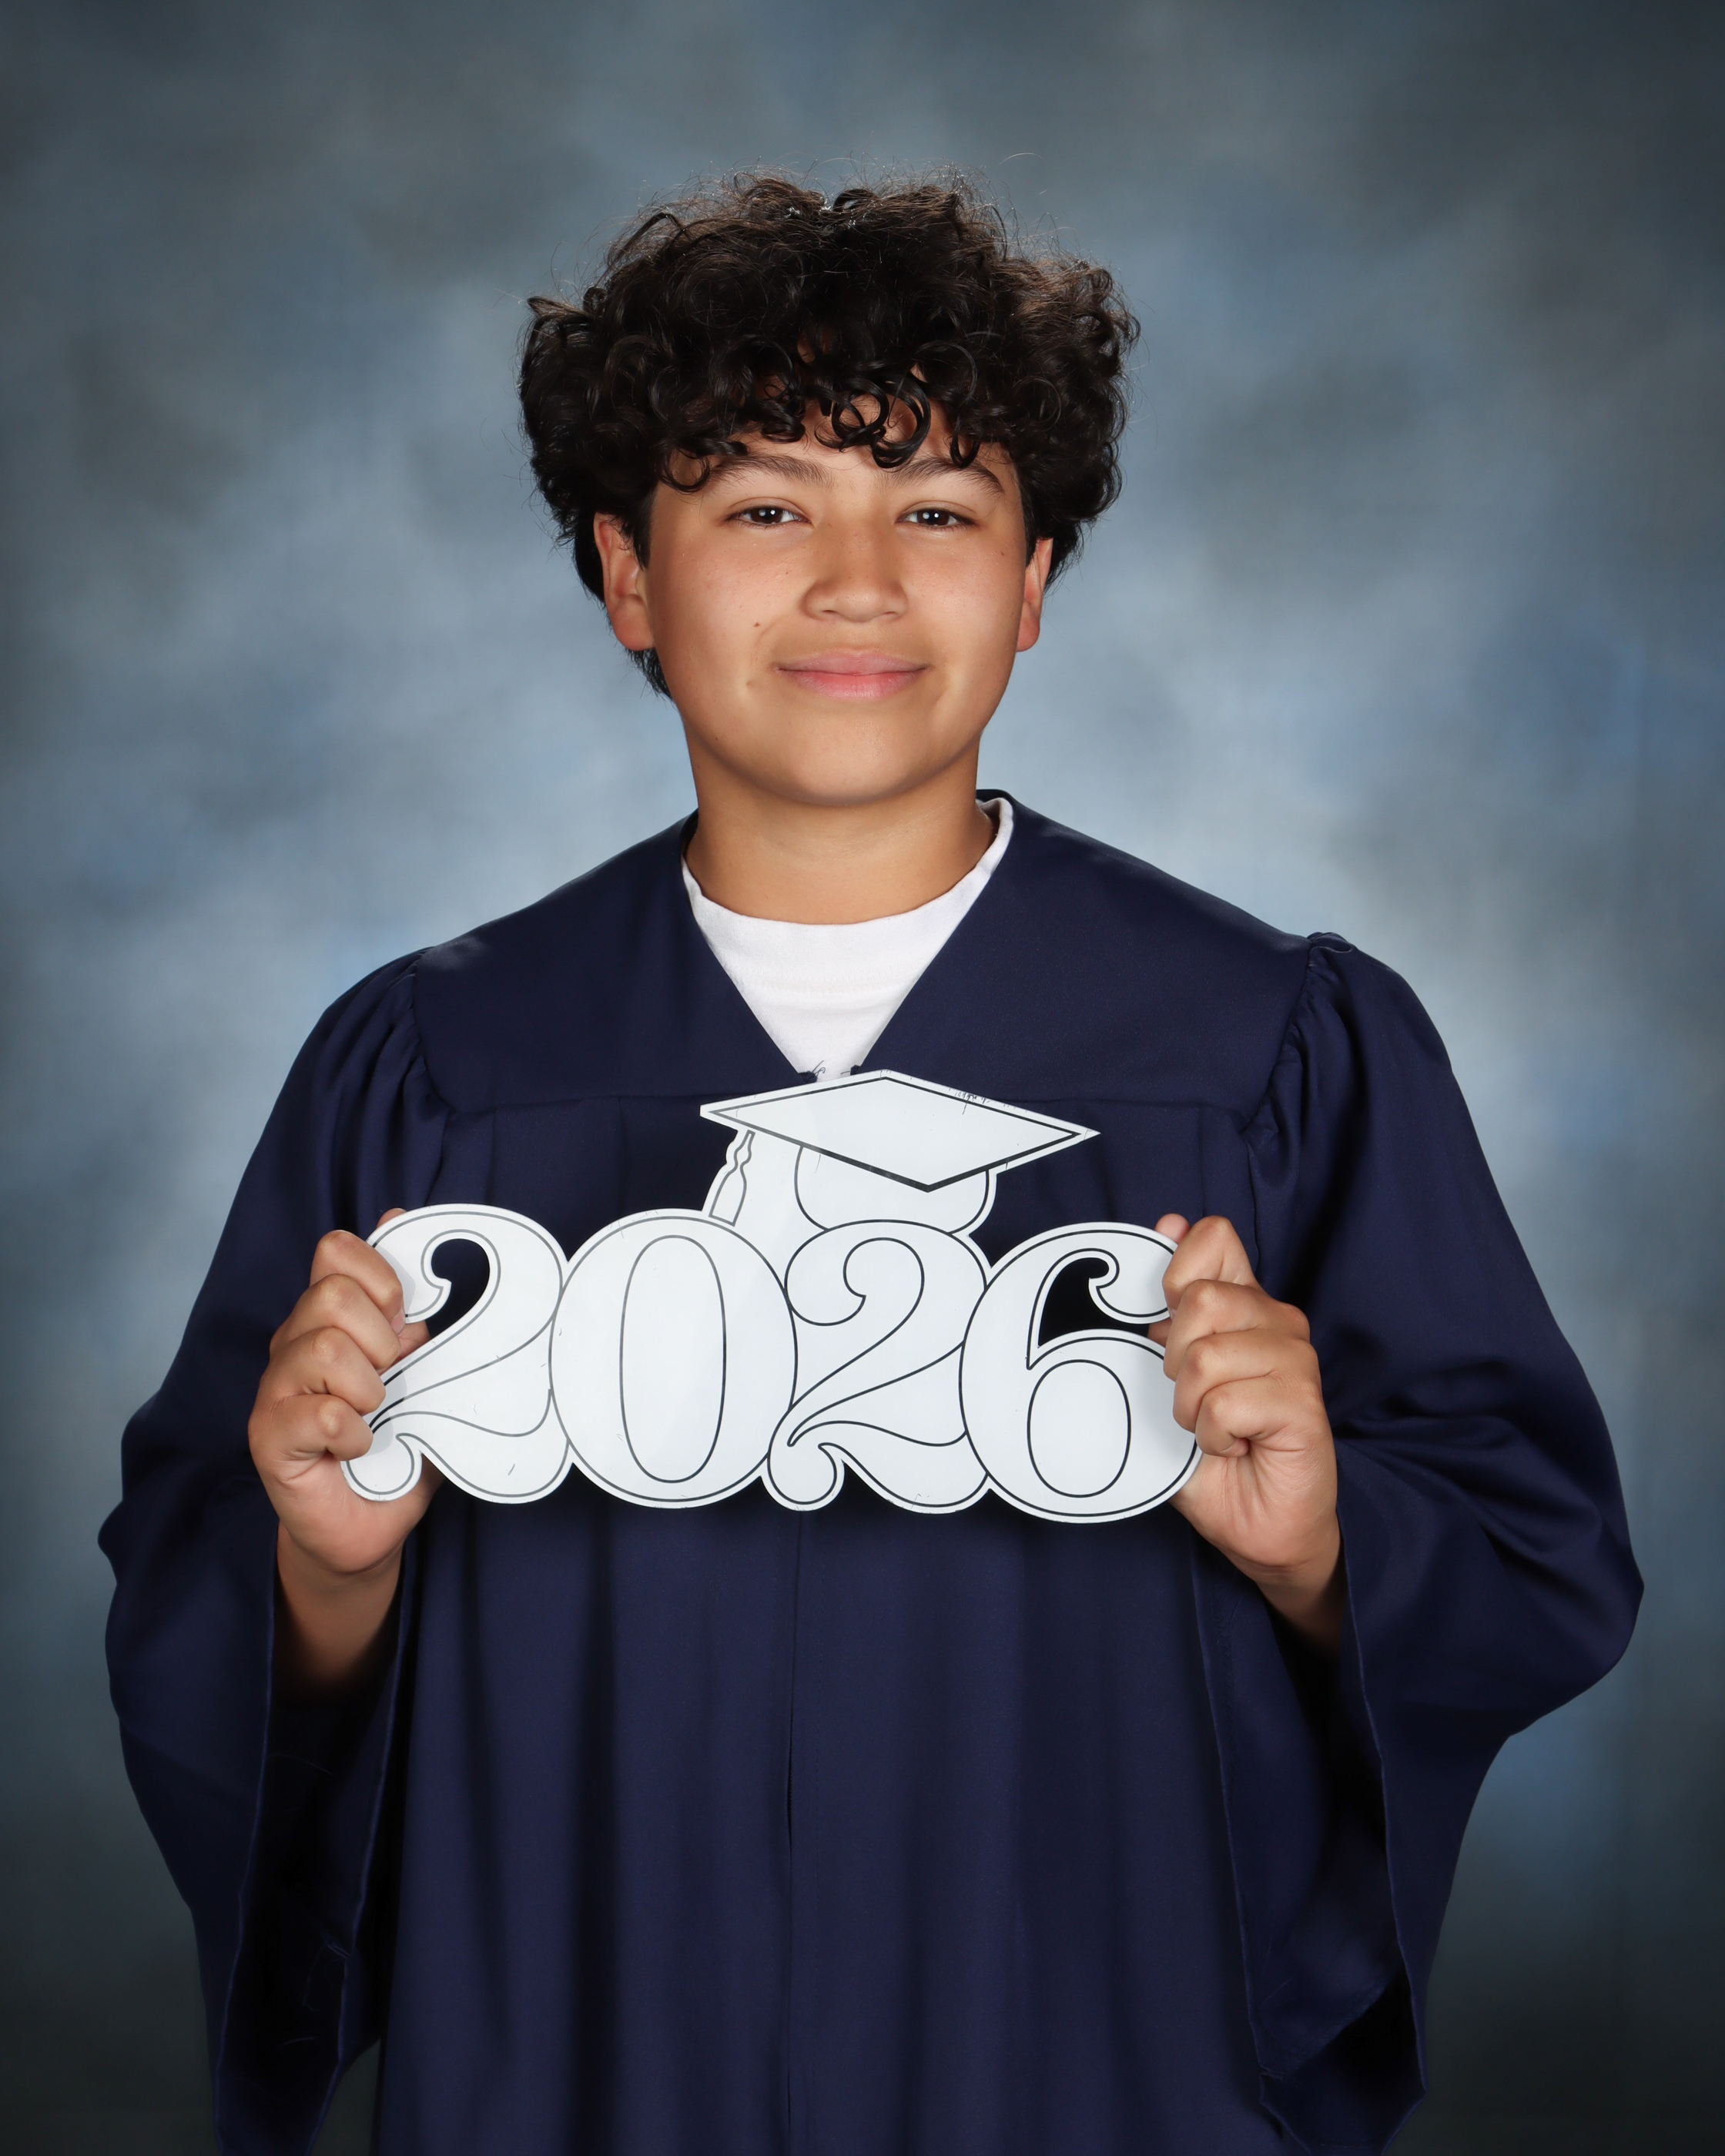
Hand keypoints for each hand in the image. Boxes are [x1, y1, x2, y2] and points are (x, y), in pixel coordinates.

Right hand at [249, 1212, 440, 1693]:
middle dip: (379, 1340)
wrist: (369, 1523)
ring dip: (368, 1390)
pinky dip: (353, 1432)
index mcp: (327, 1318)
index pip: (336, 1251)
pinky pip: (320, 1412)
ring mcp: (275, 1391)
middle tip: (387, 1383)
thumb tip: (400, 1218)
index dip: (380, 1278)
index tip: (402, 1322)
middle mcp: (293, 1345)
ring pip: (324, 1349)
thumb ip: (410, 1307)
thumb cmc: (396, 1443)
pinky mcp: (268, 1438)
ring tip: (372, 1417)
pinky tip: (356, 1447)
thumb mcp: (422, 1369)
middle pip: (331, 1297)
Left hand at [1151, 1215, 1344, 1651]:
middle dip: (1174, 1360)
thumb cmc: (1214, 1452)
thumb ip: (1170, 1305)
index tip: (1169, 1330)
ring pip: (1206, 1357)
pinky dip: (1213, 1436)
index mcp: (1246, 1305)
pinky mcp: (1302, 1404)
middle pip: (1200, 1299)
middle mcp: (1278, 1322)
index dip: (1175, 1277)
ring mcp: (1296, 1361)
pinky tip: (1234, 1447)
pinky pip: (1225, 1405)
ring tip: (1214, 1429)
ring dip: (1191, 1408)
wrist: (1257, 1525)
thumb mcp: (1173, 1374)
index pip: (1212, 1237)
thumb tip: (1169, 1224)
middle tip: (1194, 1401)